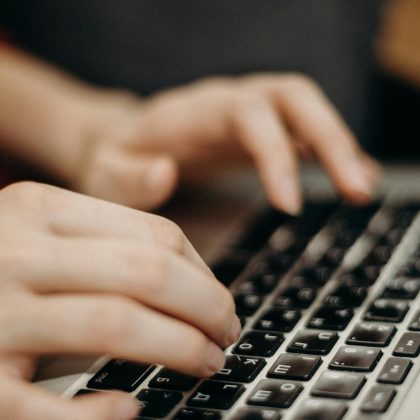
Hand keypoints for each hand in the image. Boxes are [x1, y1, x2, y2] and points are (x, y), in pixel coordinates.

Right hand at [0, 181, 238, 418]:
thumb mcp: (44, 230)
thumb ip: (108, 237)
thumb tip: (196, 272)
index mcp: (38, 208)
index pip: (156, 235)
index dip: (204, 273)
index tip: (220, 302)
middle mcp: (13, 252)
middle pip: (147, 271)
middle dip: (206, 306)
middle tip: (227, 333)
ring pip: (116, 323)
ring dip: (179, 348)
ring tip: (206, 362)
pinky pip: (46, 407)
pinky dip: (98, 414)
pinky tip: (129, 409)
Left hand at [73, 74, 380, 212]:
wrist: (123, 143)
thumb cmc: (114, 160)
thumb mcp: (105, 173)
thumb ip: (127, 175)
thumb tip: (164, 172)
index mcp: (194, 111)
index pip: (248, 115)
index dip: (275, 154)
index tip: (289, 206)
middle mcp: (229, 103)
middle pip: (294, 99)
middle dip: (331, 140)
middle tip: (356, 191)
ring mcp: (248, 117)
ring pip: (307, 112)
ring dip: (341, 146)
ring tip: (362, 190)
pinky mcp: (258, 134)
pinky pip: (303, 134)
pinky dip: (331, 154)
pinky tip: (351, 179)